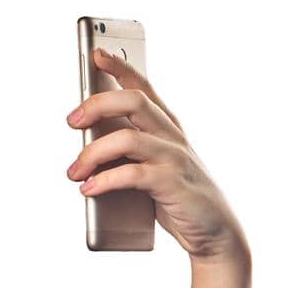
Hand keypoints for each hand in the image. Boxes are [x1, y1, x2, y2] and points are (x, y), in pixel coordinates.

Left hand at [65, 44, 248, 260]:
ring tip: (74, 172)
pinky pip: (132, 174)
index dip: (120, 67)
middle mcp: (172, 135)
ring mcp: (174, 158)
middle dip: (96, 104)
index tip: (96, 53)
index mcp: (168, 127)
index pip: (143, 87)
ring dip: (91, 153)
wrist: (216, 233)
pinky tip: (89, 189)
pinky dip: (104, 181)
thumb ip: (129, 157)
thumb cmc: (180, 200)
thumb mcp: (154, 170)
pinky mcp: (172, 183)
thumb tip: (87, 153)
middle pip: (133, 101)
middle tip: (71, 121)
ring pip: (126, 138)